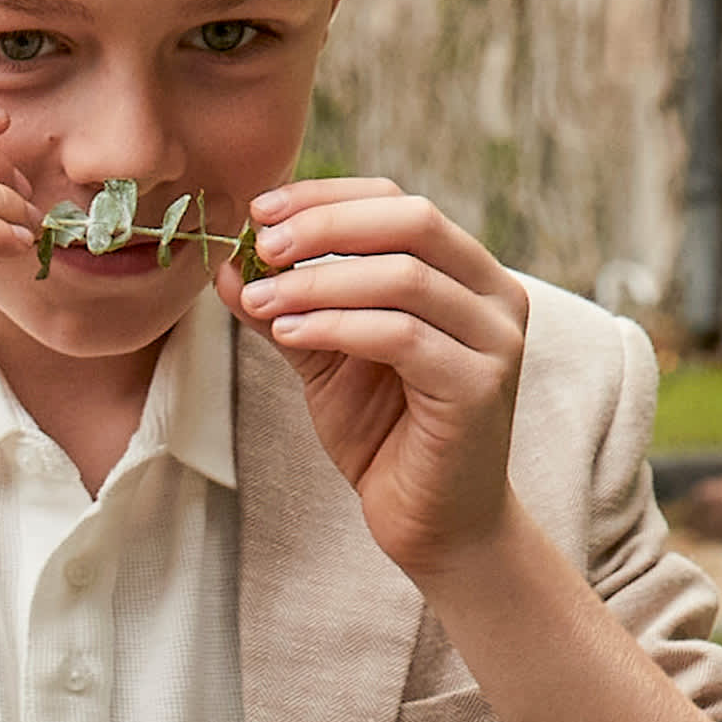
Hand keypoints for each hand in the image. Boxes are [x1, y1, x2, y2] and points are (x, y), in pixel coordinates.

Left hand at [214, 178, 529, 581]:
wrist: (431, 524)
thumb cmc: (384, 436)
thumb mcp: (325, 358)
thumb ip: (287, 306)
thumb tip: (226, 261)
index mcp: (465, 273)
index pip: (398, 202)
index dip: (326, 197)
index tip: (261, 210)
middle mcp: (493, 295)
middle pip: (412, 221)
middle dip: (325, 226)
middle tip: (261, 245)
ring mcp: (494, 340)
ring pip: (402, 277)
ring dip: (318, 282)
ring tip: (260, 300)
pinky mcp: (479, 386)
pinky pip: (400, 335)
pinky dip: (336, 325)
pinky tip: (289, 334)